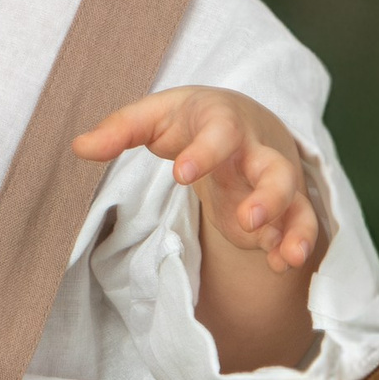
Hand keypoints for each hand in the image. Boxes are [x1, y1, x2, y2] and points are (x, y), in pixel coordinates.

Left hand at [73, 84, 320, 276]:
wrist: (241, 122)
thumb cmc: (191, 119)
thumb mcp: (155, 115)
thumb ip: (120, 129)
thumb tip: (80, 147)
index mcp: (223, 122)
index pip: (220, 133)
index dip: (204, 152)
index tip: (180, 173)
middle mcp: (256, 152)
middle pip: (277, 169)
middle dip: (269, 195)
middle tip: (247, 218)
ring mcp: (273, 182)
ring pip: (296, 202)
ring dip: (294, 227)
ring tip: (287, 254)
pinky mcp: (280, 210)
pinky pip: (298, 226)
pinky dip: (293, 246)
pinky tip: (282, 264)